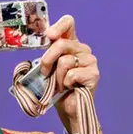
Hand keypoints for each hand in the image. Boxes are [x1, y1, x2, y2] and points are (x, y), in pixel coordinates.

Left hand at [38, 15, 99, 132]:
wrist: (68, 109)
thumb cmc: (57, 89)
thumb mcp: (48, 68)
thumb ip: (45, 55)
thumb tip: (38, 48)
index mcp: (71, 44)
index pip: (69, 23)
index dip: (59, 26)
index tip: (50, 36)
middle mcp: (82, 49)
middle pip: (61, 44)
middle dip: (48, 60)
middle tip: (46, 73)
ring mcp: (90, 61)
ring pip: (65, 61)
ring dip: (58, 77)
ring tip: (62, 85)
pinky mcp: (94, 74)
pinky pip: (72, 74)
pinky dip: (66, 84)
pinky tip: (71, 88)